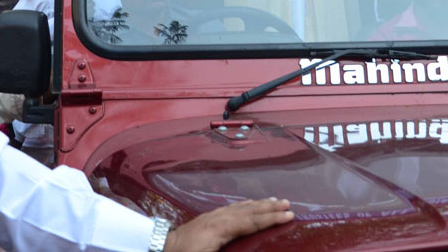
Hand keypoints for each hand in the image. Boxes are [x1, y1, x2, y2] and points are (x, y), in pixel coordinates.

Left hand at [164, 199, 292, 251]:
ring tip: (276, 201)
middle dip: (270, 207)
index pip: (251, 222)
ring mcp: (211, 216)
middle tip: (289, 204)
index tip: (289, 214)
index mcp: (219, 229)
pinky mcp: (207, 218)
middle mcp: (217, 218)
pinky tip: (250, 204)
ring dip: (259, 204)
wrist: (159, 248)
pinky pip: (232, 208)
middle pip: (249, 211)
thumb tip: (250, 248)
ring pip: (241, 207)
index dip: (271, 219)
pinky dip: (245, 205)